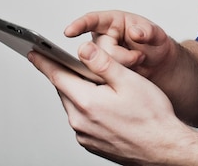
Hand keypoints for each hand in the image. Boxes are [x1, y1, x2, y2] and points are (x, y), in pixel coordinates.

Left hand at [28, 42, 190, 164]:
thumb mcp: (128, 80)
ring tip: (94, 80)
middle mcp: (80, 122)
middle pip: (65, 90)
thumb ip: (102, 63)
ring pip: (74, 104)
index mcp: (87, 103)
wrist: (164, 148)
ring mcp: (85, 136)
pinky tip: (104, 101)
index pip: (58, 76)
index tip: (34, 52)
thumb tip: (83, 49)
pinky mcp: (92, 143)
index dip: (45, 62)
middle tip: (67, 60)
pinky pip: (82, 119)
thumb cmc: (152, 116)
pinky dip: (86, 106)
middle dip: (66, 74)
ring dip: (78, 90)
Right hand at [64, 11, 176, 80]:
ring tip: (137, 61)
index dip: (80, 25)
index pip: (92, 20)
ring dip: (120, 68)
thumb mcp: (157, 36)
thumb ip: (148, 32)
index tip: (69, 32)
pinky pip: (101, 79)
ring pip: (98, 67)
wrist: (159, 66)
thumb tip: (135, 32)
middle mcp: (101, 38)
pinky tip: (128, 73)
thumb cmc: (156, 45)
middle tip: (139, 56)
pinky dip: (116, 79)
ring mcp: (99, 56)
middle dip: (120, 56)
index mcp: (113, 22)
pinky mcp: (99, 73)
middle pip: (97, 50)